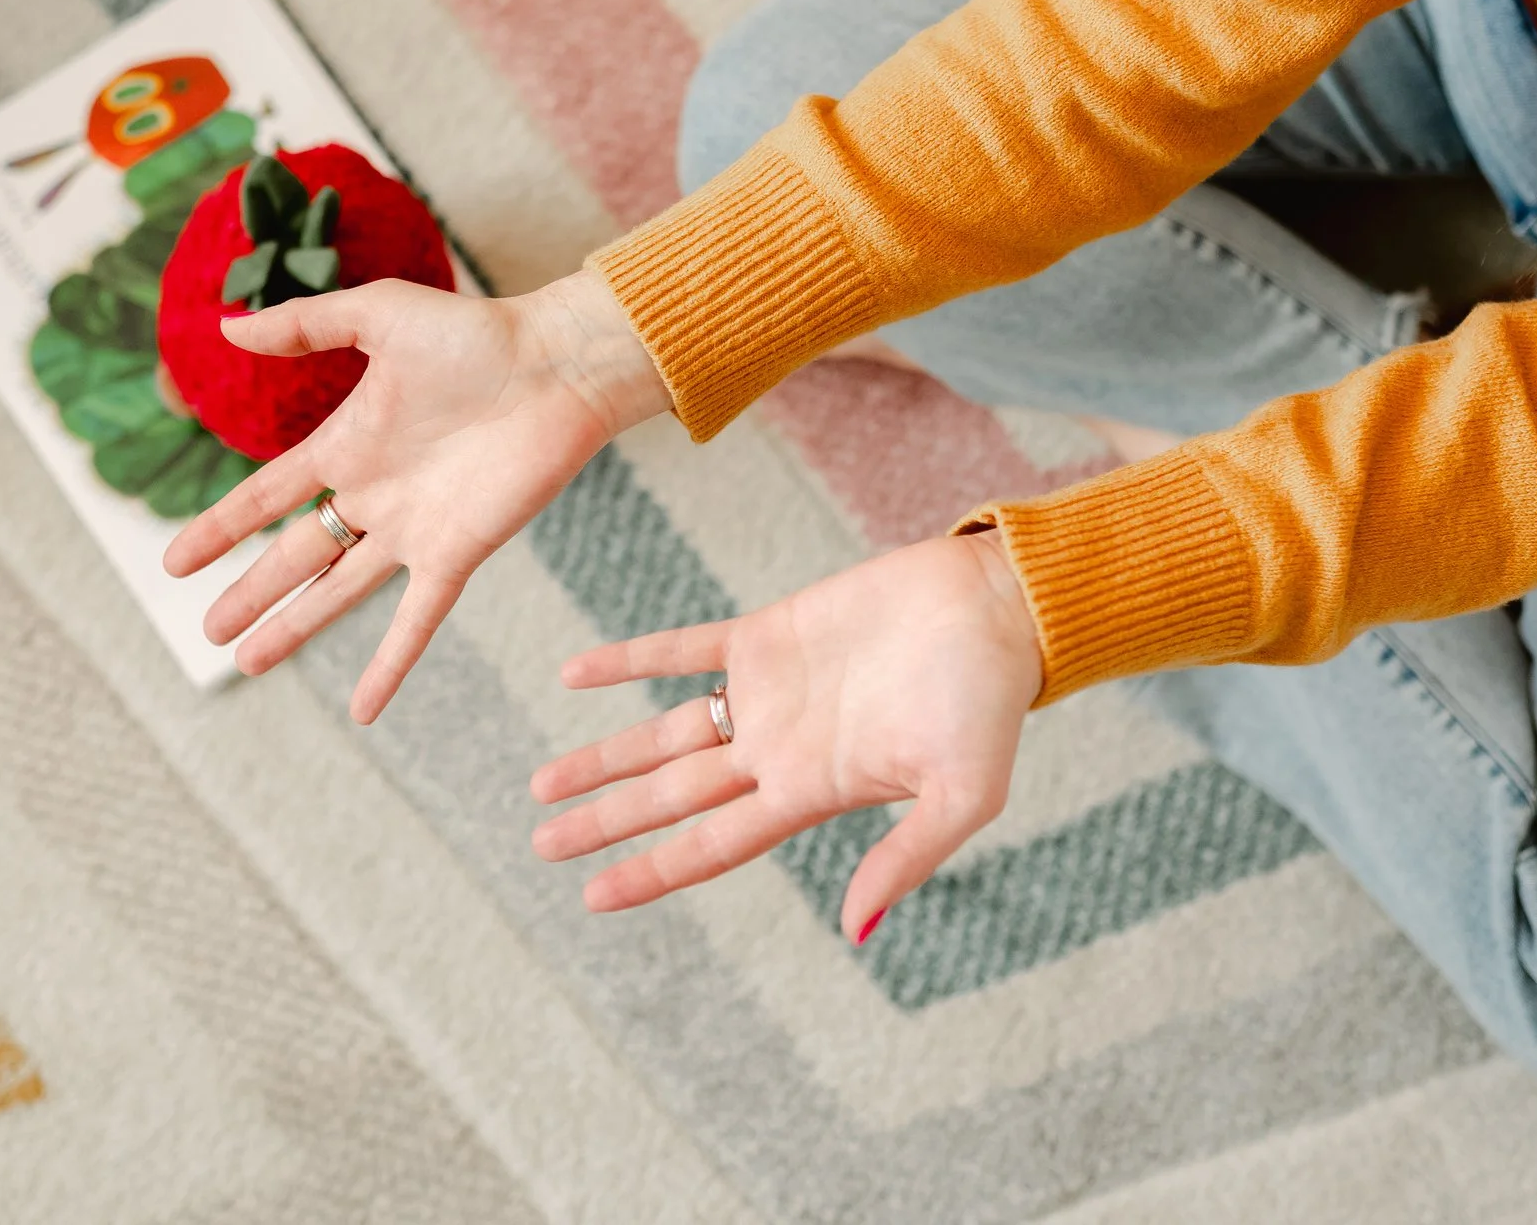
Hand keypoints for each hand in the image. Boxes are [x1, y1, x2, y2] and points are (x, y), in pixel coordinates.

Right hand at [164, 269, 670, 721]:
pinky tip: (364, 709)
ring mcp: (413, 529)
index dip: (221, 529)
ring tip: (246, 664)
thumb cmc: (477, 332)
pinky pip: (416, 619)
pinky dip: (390, 664)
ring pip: (339, 592)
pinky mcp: (457, 551)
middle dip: (250, 593)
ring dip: (295, 627)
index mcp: (348, 444)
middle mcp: (374, 494)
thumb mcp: (380, 314)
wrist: (557, 364)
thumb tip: (226, 328)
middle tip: (207, 630)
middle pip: (295, 554)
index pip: (266, 496)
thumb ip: (305, 324)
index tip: (175, 565)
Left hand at [529, 533, 1043, 939]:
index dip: (652, 871)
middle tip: (539, 843)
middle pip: (672, 796)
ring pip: (666, 733)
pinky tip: (575, 672)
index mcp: (813, 792)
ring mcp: (768, 693)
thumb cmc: (990, 703)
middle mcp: (778, 750)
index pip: (713, 845)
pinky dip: (629, 660)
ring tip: (545, 782)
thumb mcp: (963, 795)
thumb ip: (906, 858)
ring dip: (606, 754)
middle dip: (606, 820)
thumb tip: (857, 931)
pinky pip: (683, 649)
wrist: (996, 606)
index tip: (591, 898)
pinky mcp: (769, 634)